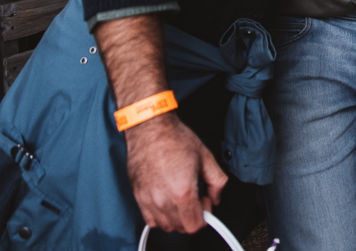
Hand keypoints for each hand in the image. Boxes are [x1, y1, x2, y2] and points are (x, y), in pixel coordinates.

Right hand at [124, 112, 227, 233]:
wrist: (149, 128)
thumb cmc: (175, 139)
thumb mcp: (206, 157)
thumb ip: (217, 182)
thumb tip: (215, 198)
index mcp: (182, 191)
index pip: (194, 225)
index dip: (205, 216)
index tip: (205, 202)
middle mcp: (163, 199)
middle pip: (181, 228)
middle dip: (192, 217)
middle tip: (196, 198)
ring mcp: (148, 199)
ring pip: (165, 226)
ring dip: (177, 218)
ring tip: (181, 198)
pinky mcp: (138, 196)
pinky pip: (150, 219)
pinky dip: (161, 216)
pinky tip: (167, 200)